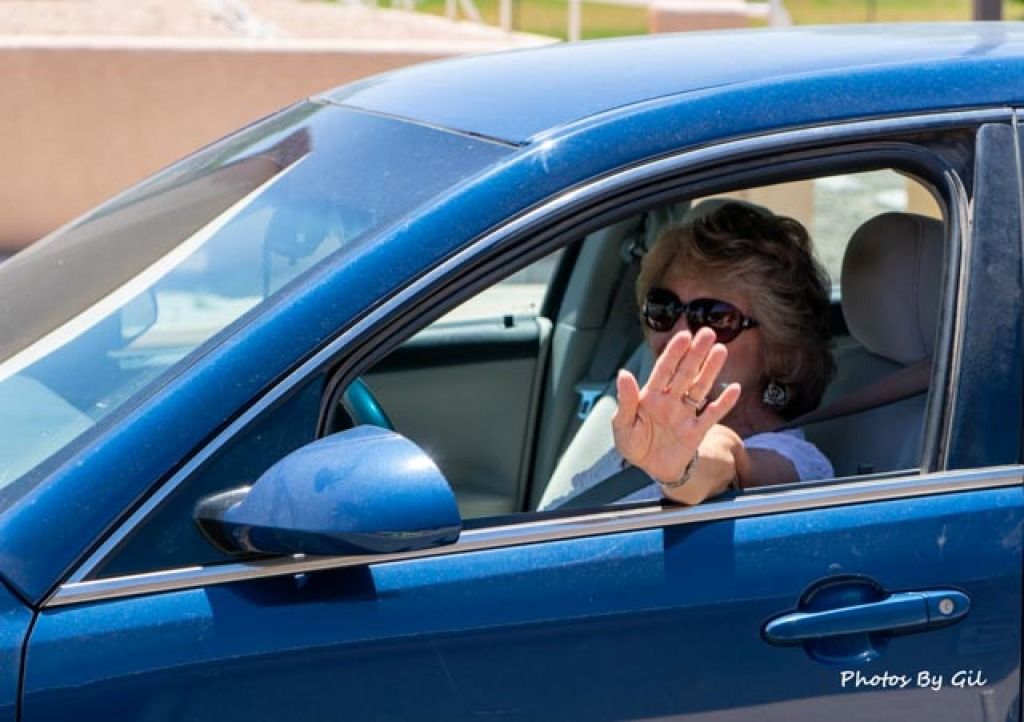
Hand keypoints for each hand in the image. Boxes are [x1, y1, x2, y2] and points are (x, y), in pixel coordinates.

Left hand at [612, 327, 740, 483]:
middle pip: (685, 373)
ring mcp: (685, 414)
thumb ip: (625, 400)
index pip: (664, 370)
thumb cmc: (634, 444)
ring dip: (710, 370)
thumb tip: (623, 374)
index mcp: (650, 396)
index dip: (673, 353)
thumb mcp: (622, 425)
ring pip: (699, 388)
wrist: (651, 468)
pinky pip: (712, 415)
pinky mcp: (696, 432)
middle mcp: (670, 401)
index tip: (684, 336)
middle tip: (708, 333)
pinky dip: (723, 403)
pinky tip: (734, 388)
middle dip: (696, 353)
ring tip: (721, 350)